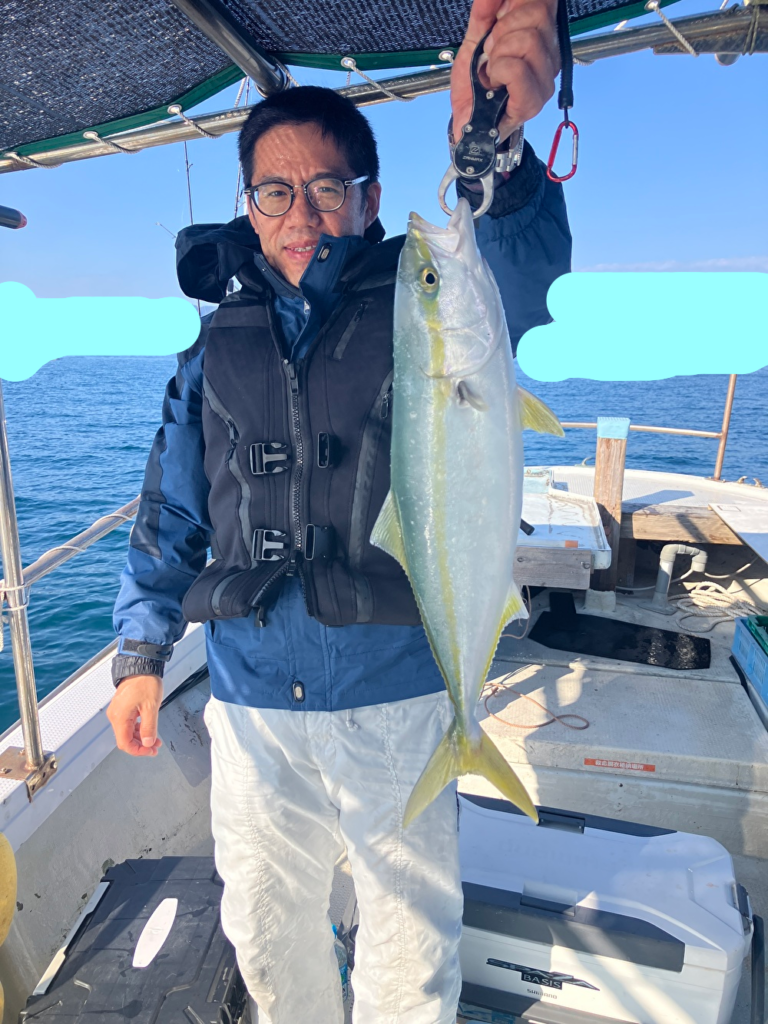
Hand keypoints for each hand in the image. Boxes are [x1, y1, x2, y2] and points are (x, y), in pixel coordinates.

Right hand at [106, 675, 163, 756]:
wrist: (141, 665)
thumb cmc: (145, 682)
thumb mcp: (151, 707)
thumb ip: (149, 727)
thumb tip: (148, 743)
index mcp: (120, 717)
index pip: (125, 743)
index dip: (138, 751)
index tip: (151, 751)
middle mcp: (115, 716)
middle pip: (125, 739)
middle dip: (141, 745)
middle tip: (155, 747)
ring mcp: (118, 711)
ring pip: (127, 732)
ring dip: (141, 738)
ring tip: (155, 739)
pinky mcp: (122, 707)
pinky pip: (128, 723)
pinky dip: (138, 729)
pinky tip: (148, 729)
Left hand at [451, 0, 560, 142]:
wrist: (467, 127)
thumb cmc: (473, 88)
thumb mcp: (474, 41)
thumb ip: (483, 13)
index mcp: (539, 35)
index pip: (543, 1)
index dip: (518, 3)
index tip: (497, 22)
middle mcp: (548, 54)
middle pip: (537, 14)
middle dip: (504, 31)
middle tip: (492, 54)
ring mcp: (545, 78)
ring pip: (528, 40)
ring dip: (499, 55)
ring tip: (493, 72)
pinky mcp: (534, 101)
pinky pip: (517, 68)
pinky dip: (500, 72)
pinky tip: (496, 82)